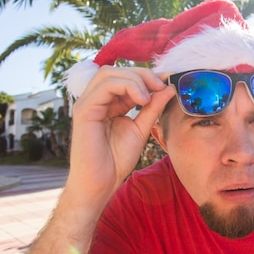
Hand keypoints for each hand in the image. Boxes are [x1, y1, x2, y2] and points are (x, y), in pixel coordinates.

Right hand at [64, 66, 175, 207]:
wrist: (100, 183)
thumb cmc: (116, 160)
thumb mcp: (141, 129)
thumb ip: (152, 108)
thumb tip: (169, 88)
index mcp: (107, 103)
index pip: (124, 77)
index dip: (147, 76)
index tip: (169, 82)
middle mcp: (95, 100)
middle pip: (117, 70)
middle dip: (142, 74)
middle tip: (161, 85)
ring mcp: (87, 103)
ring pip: (110, 73)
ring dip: (135, 79)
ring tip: (150, 97)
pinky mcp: (84, 110)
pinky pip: (105, 86)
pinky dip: (127, 86)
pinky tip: (141, 100)